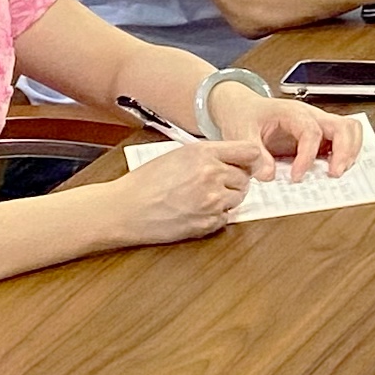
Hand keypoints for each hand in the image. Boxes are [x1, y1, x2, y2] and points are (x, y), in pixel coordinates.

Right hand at [100, 139, 256, 247]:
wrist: (124, 209)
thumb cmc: (144, 182)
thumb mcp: (177, 155)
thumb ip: (208, 155)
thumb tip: (233, 159)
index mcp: (204, 153)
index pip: (250, 151)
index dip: (249, 159)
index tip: (246, 164)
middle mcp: (212, 174)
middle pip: (245, 177)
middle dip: (234, 181)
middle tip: (214, 185)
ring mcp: (212, 200)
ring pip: (238, 198)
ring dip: (227, 199)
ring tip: (201, 198)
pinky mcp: (208, 222)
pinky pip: (226, 218)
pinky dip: (216, 216)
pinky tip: (196, 212)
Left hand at [207, 84, 362, 179]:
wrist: (243, 108)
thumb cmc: (245, 117)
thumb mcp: (242, 134)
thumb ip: (255, 155)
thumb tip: (269, 175)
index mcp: (293, 113)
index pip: (311, 132)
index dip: (307, 156)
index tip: (296, 176)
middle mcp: (311, 116)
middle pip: (343, 126)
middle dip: (344, 151)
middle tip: (334, 174)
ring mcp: (319, 124)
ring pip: (350, 129)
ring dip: (350, 151)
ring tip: (338, 172)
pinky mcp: (320, 135)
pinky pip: (344, 139)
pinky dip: (346, 153)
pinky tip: (334, 168)